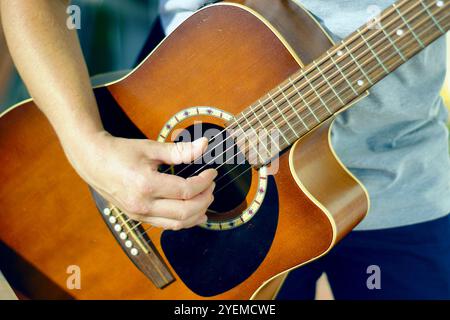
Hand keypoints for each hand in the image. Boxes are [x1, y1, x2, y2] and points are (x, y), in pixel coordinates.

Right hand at [64, 131, 216, 229]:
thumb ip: (180, 150)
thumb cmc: (120, 152)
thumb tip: (204, 145)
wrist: (93, 161)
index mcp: (145, 185)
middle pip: (185, 211)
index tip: (212, 173)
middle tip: (211, 186)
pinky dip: (184, 221)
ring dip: (197, 213)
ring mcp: (139, 214)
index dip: (204, 182)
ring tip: (206, 199)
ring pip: (177, 224)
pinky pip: (166, 226)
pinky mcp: (137, 218)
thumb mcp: (151, 148)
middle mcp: (142, 205)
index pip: (185, 190)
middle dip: (204, 199)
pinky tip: (194, 213)